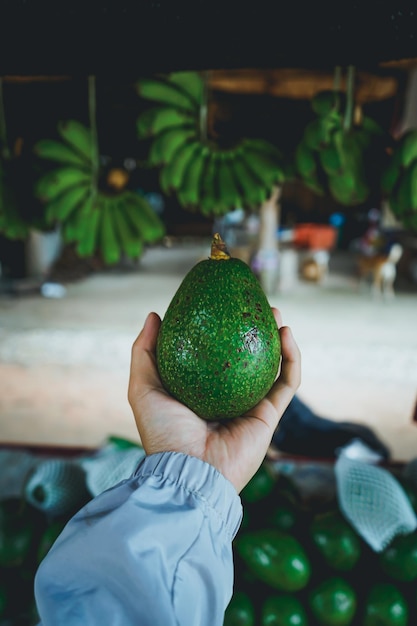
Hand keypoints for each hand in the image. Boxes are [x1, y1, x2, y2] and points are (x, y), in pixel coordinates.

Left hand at [128, 308, 300, 492]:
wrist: (187, 471)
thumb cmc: (163, 431)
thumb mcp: (144, 386)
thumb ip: (145, 351)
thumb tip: (154, 315)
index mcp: (202, 392)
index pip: (217, 356)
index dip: (224, 330)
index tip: (224, 305)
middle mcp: (229, 398)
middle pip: (248, 358)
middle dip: (255, 331)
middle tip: (255, 306)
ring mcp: (251, 407)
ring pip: (273, 367)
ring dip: (278, 339)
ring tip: (274, 314)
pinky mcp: (270, 416)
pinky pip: (287, 383)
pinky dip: (292, 359)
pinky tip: (286, 335)